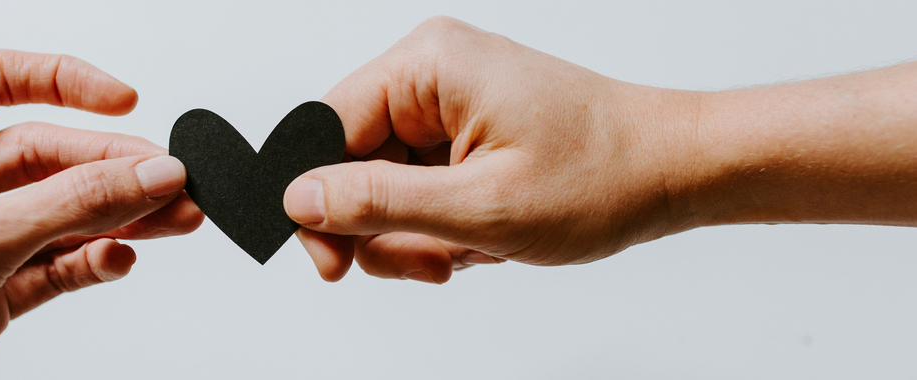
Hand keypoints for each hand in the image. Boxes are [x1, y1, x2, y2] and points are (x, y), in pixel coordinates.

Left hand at [0, 50, 202, 378]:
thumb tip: (146, 173)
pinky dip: (94, 261)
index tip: (122, 101)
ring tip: (173, 220)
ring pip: (61, 213)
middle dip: (111, 169)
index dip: (60, 80)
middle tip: (169, 182)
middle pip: (46, 155)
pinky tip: (118, 259)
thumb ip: (69, 205)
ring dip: (119, 216)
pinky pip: (58, 263)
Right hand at [284, 16, 916, 282]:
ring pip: (383, 184)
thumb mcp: (480, 207)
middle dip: (383, 227)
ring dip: (416, 234)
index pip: (323, 129)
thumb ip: (378, 203)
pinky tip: (480, 238)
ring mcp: (448, 101)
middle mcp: (431, 73)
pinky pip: (417, 185)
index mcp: (427, 66)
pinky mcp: (463, 128)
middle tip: (431, 262)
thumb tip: (299, 200)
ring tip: (468, 251)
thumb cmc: (602, 175)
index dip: (317, 203)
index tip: (333, 263)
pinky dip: (439, 225)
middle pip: (350, 162)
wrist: (675, 171)